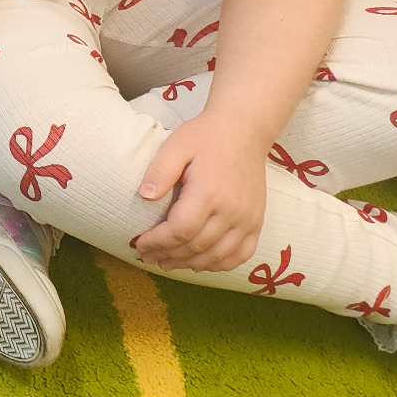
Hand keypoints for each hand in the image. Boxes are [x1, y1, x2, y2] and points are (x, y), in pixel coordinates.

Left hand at [133, 111, 267, 272]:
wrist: (243, 131)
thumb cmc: (205, 136)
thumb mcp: (176, 145)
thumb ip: (160, 171)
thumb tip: (144, 196)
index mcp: (209, 192)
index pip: (180, 230)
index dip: (157, 241)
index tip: (139, 244)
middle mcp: (232, 211)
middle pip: (197, 246)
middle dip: (168, 255)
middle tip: (147, 257)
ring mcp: (248, 219)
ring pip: (218, 256)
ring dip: (190, 264)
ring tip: (167, 263)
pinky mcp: (257, 222)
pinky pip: (241, 255)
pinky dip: (220, 264)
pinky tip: (200, 263)